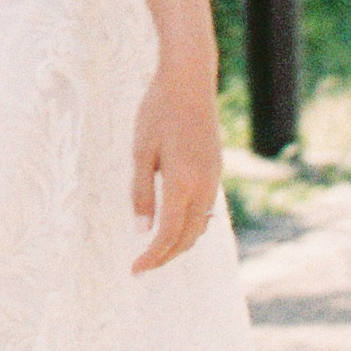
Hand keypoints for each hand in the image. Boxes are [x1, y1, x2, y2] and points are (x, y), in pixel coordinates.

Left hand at [130, 67, 222, 273]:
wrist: (189, 81)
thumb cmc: (158, 111)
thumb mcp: (141, 151)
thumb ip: (142, 192)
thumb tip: (142, 230)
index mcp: (182, 183)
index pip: (168, 234)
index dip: (152, 257)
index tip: (135, 270)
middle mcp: (204, 186)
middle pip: (188, 237)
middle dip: (166, 256)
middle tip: (143, 266)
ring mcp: (214, 178)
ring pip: (200, 225)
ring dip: (180, 243)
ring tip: (156, 250)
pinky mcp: (216, 169)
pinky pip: (205, 209)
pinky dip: (190, 225)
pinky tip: (174, 223)